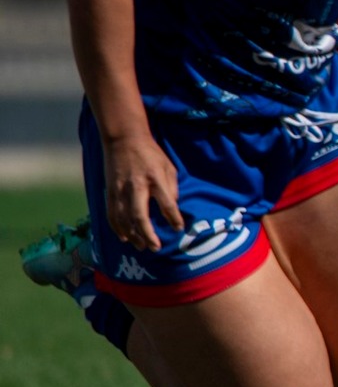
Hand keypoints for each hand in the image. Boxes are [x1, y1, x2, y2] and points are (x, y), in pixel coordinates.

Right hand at [102, 133, 182, 251]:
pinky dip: (117, 228)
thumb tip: (174, 207)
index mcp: (155, 179)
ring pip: (123, 219)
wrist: (124, 139)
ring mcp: (120, 190)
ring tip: (141, 246)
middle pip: (140, 217)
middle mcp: (136, 186)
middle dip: (148, 235)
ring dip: (133, 236)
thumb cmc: (150, 153)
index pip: (167, 204)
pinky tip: (125, 237)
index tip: (178, 228)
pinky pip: (111, 214)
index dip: (174, 219)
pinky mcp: (110, 191)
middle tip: (155, 247)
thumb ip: (172, 187)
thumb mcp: (168, 166)